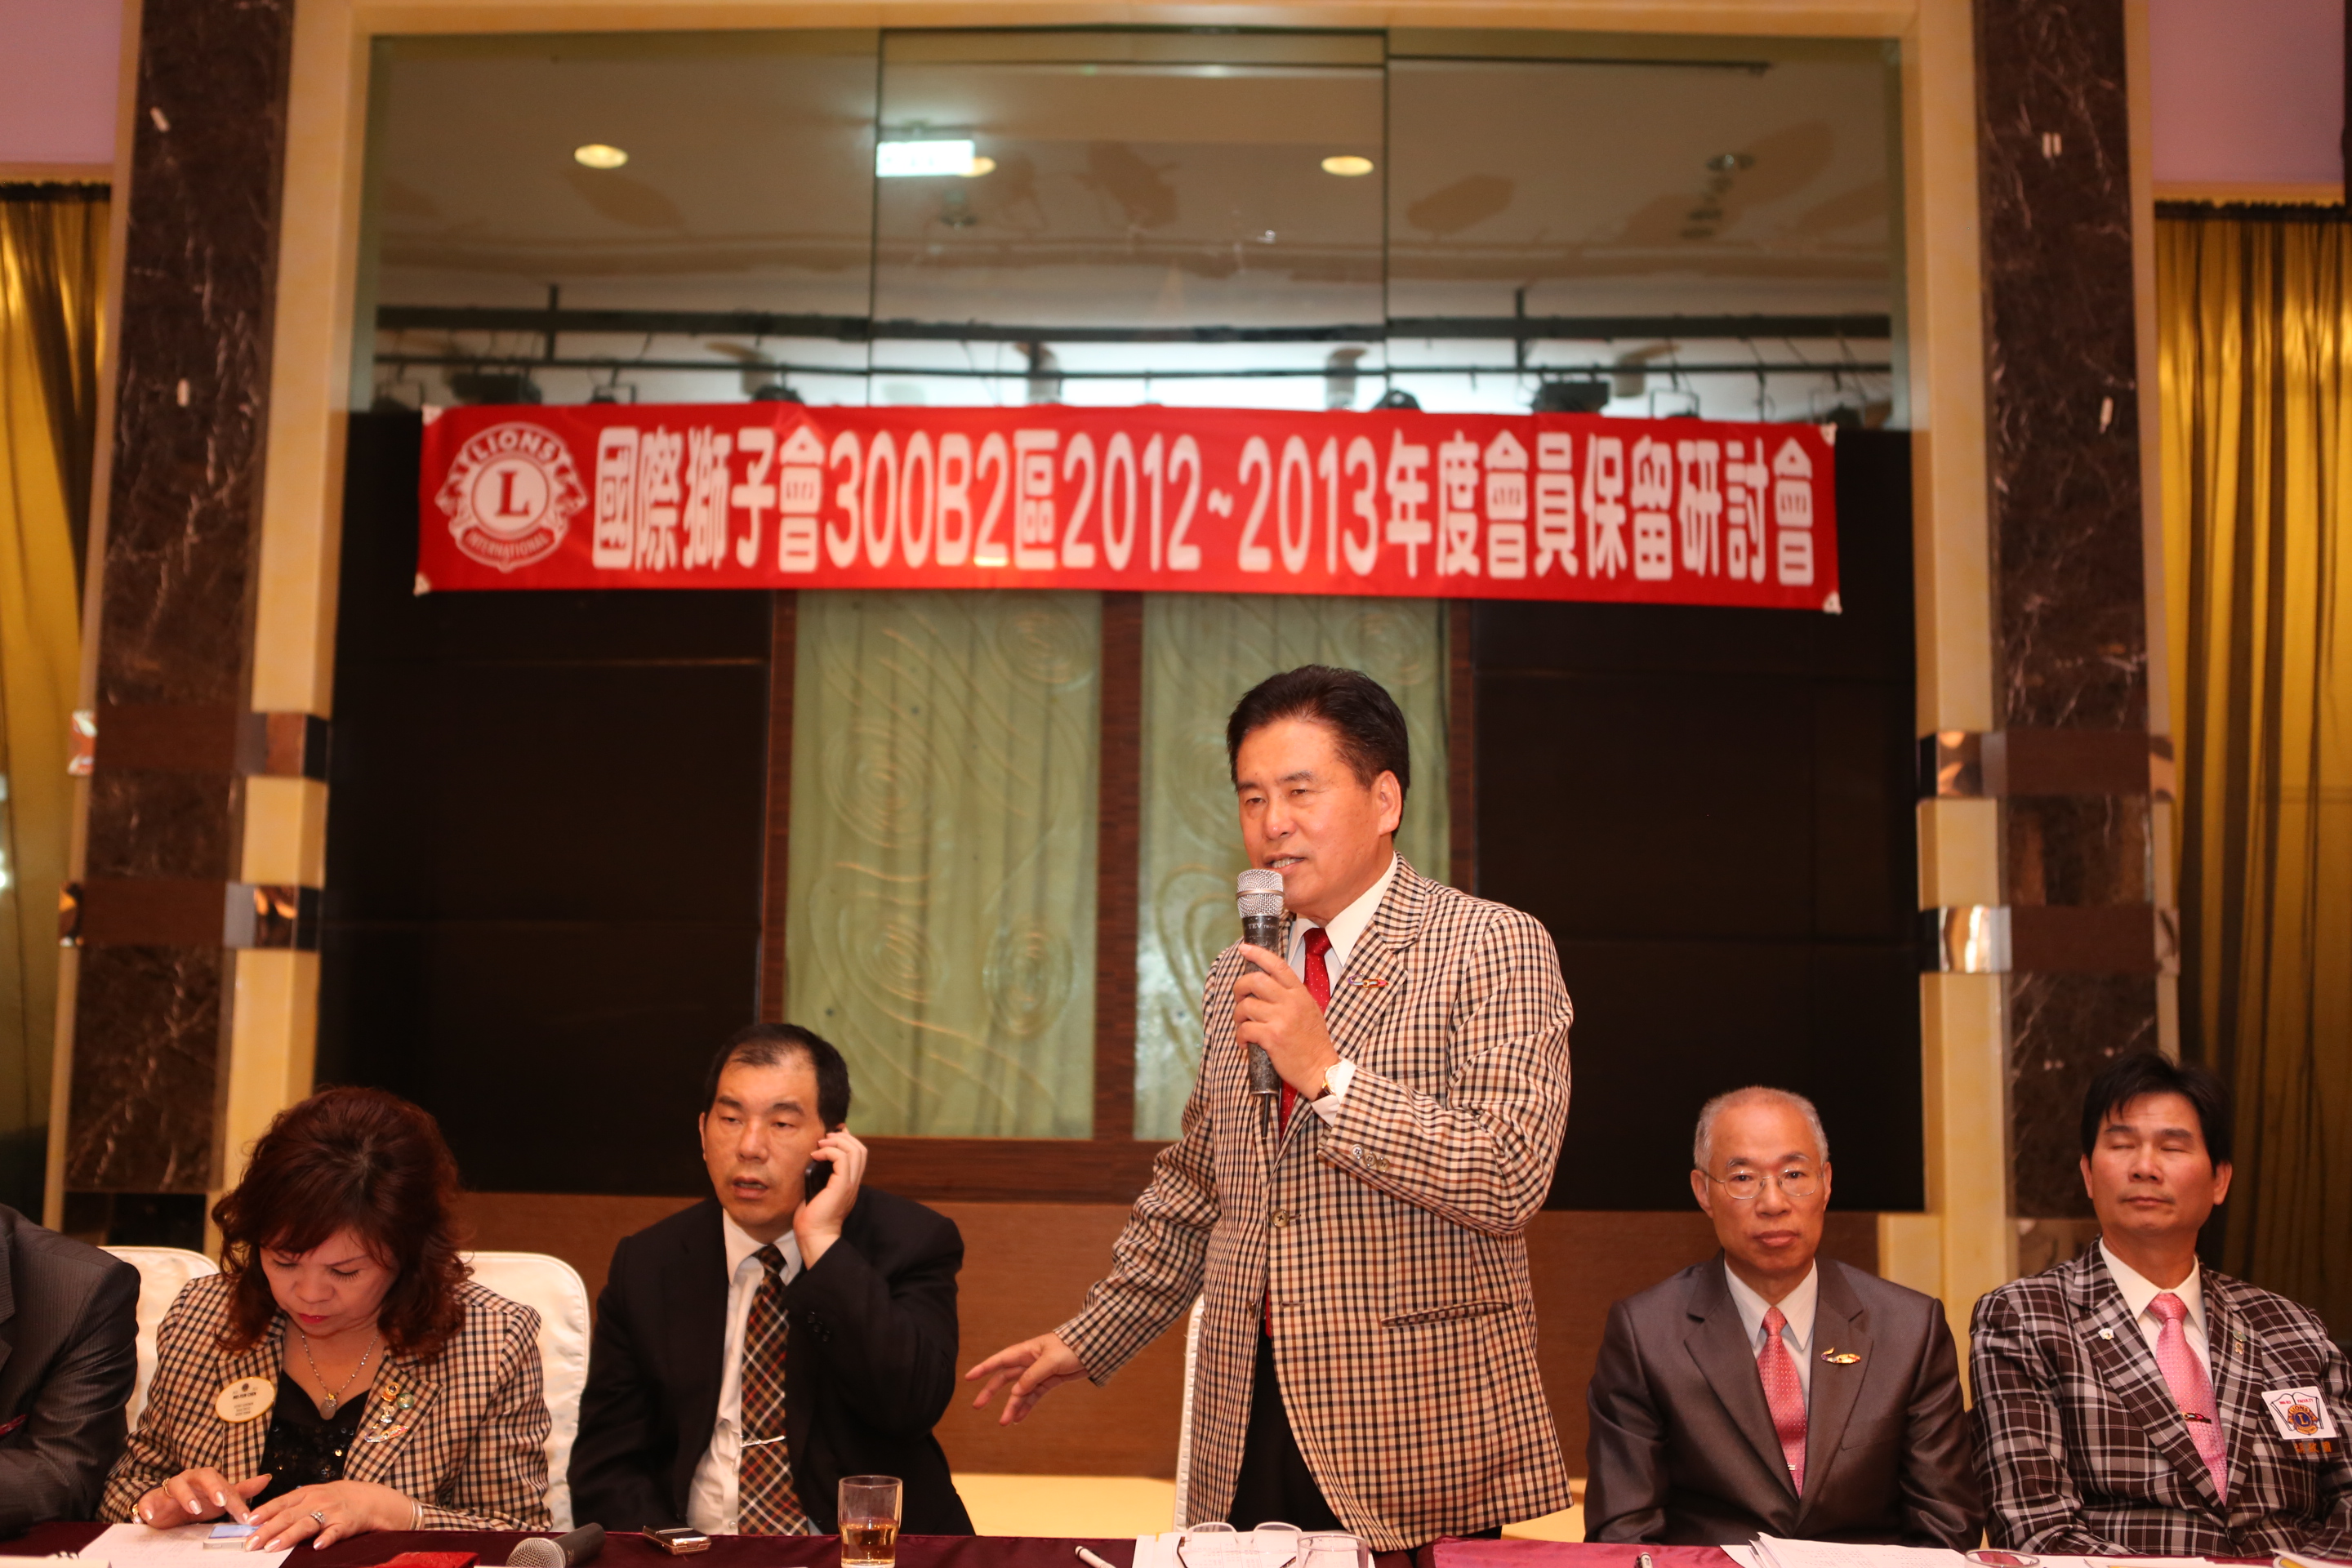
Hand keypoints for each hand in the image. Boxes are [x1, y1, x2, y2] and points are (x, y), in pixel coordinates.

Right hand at [138, 1468, 268, 1526]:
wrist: (166, 1507)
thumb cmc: (197, 1500)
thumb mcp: (220, 1498)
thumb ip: (241, 1491)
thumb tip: (267, 1479)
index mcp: (207, 1479)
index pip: (225, 1486)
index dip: (235, 1501)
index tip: (244, 1516)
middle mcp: (190, 1479)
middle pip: (202, 1476)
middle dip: (212, 1488)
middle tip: (220, 1502)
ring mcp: (170, 1488)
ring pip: (176, 1485)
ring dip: (184, 1497)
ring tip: (192, 1510)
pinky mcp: (151, 1500)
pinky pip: (147, 1501)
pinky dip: (146, 1508)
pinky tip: (148, 1517)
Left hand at [244, 1479, 414, 1549]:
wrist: (374, 1499)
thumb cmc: (339, 1500)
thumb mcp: (316, 1496)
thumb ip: (294, 1506)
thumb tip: (264, 1522)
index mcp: (308, 1492)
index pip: (282, 1502)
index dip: (264, 1511)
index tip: (248, 1522)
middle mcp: (318, 1500)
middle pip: (289, 1515)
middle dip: (268, 1530)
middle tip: (251, 1544)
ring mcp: (333, 1511)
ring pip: (307, 1524)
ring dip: (288, 1536)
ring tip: (272, 1547)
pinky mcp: (348, 1523)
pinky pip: (336, 1532)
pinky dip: (327, 1538)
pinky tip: (318, 1547)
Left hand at [794, 1127, 867, 1266]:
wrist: (814, 1236)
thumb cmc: (812, 1217)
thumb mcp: (817, 1191)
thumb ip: (820, 1177)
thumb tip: (813, 1161)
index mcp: (849, 1183)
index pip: (858, 1154)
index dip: (847, 1140)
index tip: (831, 1134)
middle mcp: (854, 1182)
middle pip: (860, 1149)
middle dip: (843, 1137)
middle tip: (825, 1137)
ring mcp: (850, 1184)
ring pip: (855, 1150)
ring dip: (837, 1141)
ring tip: (821, 1143)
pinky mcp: (842, 1186)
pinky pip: (842, 1159)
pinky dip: (829, 1151)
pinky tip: (815, 1155)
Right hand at [964, 1331, 1088, 1425]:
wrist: (1094, 1349)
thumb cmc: (1072, 1347)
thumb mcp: (1051, 1360)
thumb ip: (1032, 1376)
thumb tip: (1015, 1392)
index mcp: (1027, 1351)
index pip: (1000, 1360)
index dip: (984, 1368)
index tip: (968, 1377)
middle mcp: (1029, 1362)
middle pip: (1005, 1378)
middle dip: (990, 1392)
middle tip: (977, 1406)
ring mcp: (1038, 1373)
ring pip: (1019, 1392)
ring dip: (1011, 1406)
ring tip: (1004, 1422)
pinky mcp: (1049, 1382)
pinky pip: (1033, 1396)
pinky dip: (1026, 1407)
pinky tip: (1019, 1419)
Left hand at [1233, 943, 1341, 1094]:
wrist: (1320, 1069)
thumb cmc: (1313, 1043)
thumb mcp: (1309, 1010)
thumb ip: (1292, 996)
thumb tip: (1269, 984)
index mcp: (1300, 994)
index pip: (1278, 965)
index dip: (1258, 953)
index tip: (1244, 948)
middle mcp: (1291, 1003)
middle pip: (1255, 980)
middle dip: (1240, 987)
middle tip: (1239, 998)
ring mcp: (1281, 1019)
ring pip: (1246, 1005)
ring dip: (1239, 1016)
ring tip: (1244, 1025)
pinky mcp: (1272, 1037)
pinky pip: (1245, 1029)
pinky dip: (1240, 1036)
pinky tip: (1245, 1043)